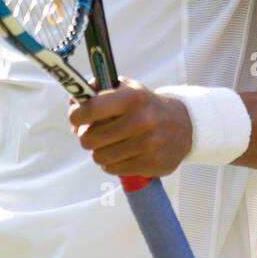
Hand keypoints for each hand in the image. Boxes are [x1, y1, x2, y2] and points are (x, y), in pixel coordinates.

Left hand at [67, 77, 192, 178]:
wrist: (184, 125)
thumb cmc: (145, 105)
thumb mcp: (125, 88)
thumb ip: (96, 91)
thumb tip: (73, 106)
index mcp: (132, 98)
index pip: (91, 109)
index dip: (76, 115)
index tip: (76, 118)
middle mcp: (141, 121)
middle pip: (90, 138)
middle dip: (86, 136)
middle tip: (93, 133)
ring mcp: (148, 145)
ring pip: (100, 157)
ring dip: (99, 151)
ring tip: (110, 144)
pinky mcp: (152, 164)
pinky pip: (114, 169)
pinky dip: (112, 163)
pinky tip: (122, 153)